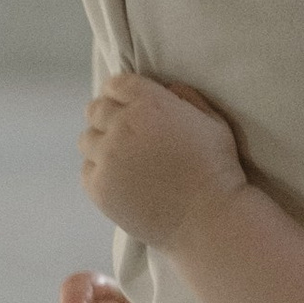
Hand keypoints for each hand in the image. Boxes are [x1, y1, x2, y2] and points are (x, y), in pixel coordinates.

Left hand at [80, 74, 249, 250]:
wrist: (207, 218)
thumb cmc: (216, 168)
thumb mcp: (212, 121)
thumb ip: (185, 97)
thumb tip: (165, 88)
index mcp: (149, 104)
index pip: (117, 84)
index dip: (122, 94)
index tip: (130, 106)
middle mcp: (121, 126)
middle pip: (95, 109)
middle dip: (109, 116)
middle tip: (127, 135)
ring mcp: (106, 158)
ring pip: (87, 140)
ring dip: (101, 144)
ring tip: (122, 160)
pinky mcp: (98, 187)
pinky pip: (87, 170)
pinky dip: (100, 172)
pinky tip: (120, 181)